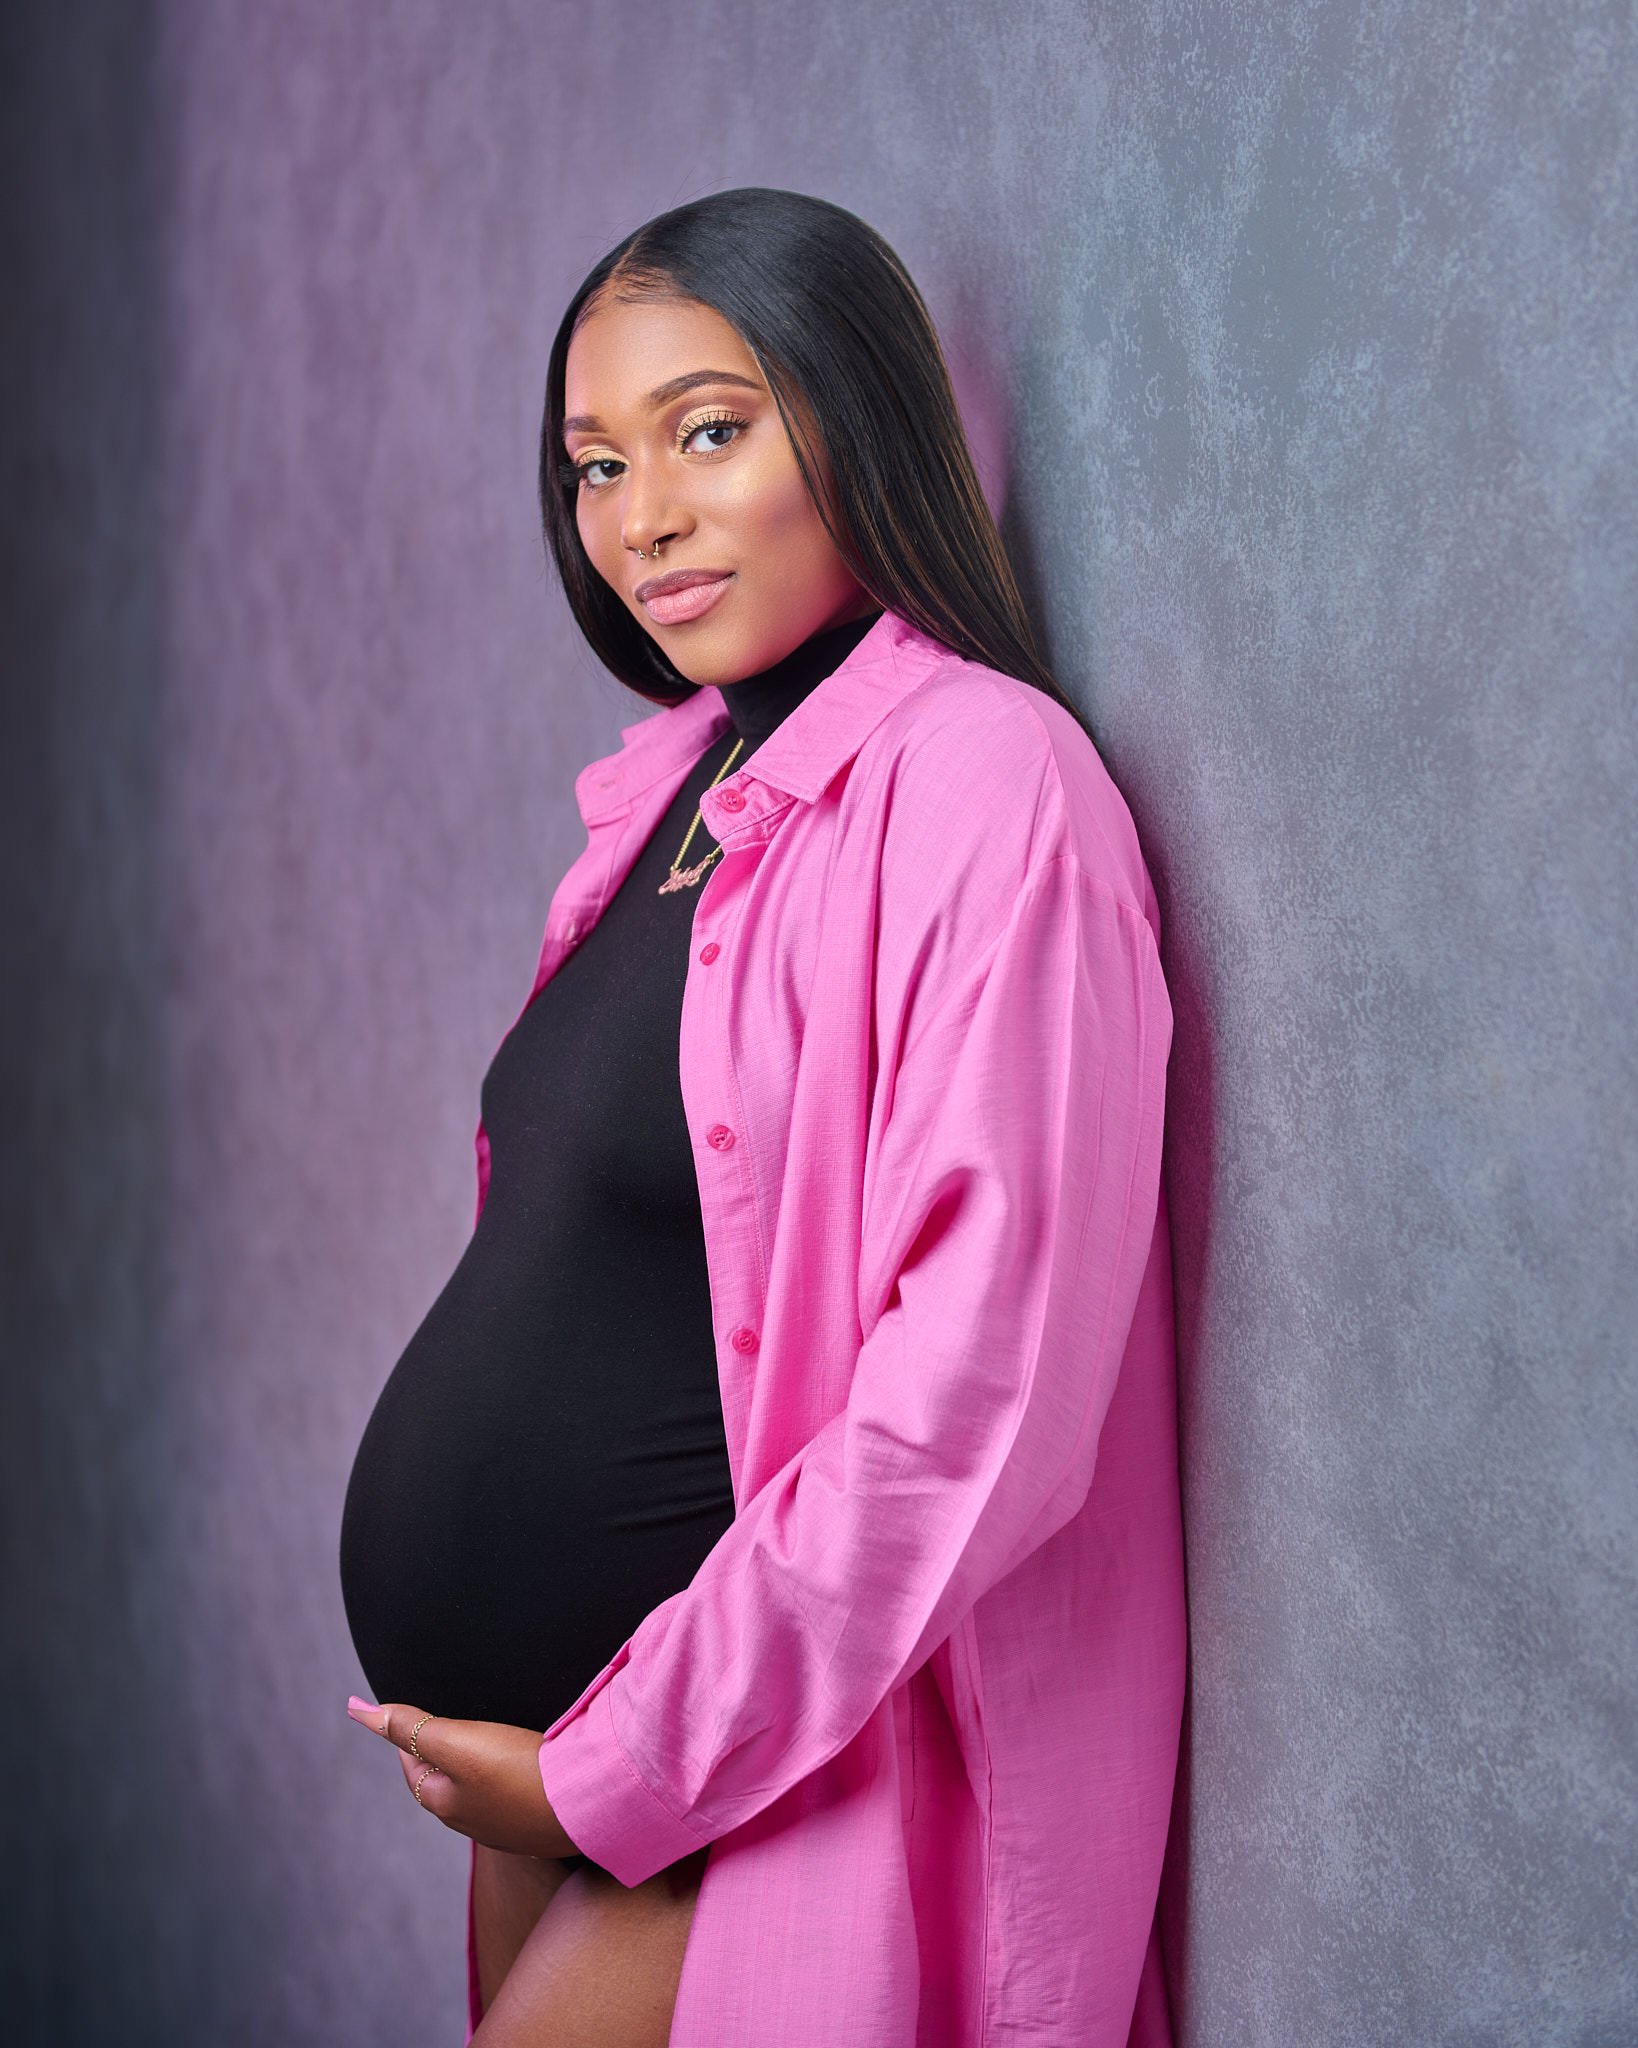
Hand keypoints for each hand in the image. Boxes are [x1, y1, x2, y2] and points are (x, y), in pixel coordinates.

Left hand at [346, 1695, 580, 1858]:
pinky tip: (525, 1771)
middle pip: (444, 1781)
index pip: (412, 1764)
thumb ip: (411, 1725)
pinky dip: (508, 1783)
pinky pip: (511, 1801)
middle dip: (441, 1753)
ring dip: (476, 1769)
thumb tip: (356, 1709)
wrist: (588, 1806)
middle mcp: (470, 1822)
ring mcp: (505, 1829)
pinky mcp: (537, 1827)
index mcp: (444, 1803)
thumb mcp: (458, 1742)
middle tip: (447, 1723)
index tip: (412, 1713)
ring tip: (486, 1743)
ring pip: (478, 1793)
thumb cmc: (519, 1772)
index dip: (409, 1734)